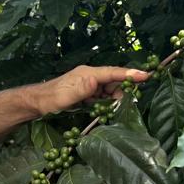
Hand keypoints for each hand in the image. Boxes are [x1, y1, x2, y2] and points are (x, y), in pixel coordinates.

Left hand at [36, 65, 150, 115]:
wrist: (37, 103)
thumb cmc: (51, 99)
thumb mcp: (68, 95)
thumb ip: (83, 88)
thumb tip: (96, 80)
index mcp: (88, 73)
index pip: (113, 72)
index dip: (130, 74)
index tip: (146, 75)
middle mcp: (90, 77)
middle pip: (114, 82)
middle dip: (124, 91)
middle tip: (132, 103)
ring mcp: (88, 85)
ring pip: (109, 91)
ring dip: (116, 99)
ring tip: (121, 109)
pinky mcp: (86, 94)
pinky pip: (102, 97)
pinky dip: (107, 103)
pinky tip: (110, 111)